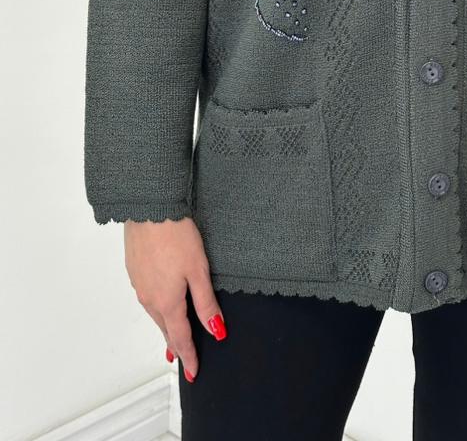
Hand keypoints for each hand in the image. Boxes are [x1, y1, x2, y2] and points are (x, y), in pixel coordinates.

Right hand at [123, 216, 226, 380]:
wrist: (149, 209)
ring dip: (166, 327)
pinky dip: (157, 308)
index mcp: (167, 302)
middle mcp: (149, 298)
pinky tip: (162, 305)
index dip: (189, 357)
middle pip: (166, 329)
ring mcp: (139, 285)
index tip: (193, 373)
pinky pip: (147, 298)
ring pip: (155, 314)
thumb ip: (206, 303)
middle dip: (176, 345)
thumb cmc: (176, 235)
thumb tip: (216, 331)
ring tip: (174, 338)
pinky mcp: (135, 271)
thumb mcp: (198, 270)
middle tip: (185, 359)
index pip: (180, 339)